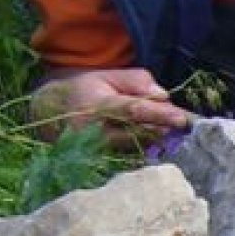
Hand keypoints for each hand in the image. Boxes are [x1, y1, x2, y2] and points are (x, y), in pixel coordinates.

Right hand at [30, 69, 191, 145]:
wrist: (53, 112)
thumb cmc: (86, 91)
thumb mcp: (107, 76)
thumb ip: (135, 81)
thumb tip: (163, 95)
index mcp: (97, 104)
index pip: (133, 109)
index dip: (158, 114)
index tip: (180, 117)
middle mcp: (96, 130)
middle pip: (139, 131)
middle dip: (162, 126)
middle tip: (181, 121)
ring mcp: (99, 148)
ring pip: (138, 144)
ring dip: (156, 135)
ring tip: (166, 125)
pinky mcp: (103, 159)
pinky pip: (132, 152)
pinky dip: (147, 143)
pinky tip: (153, 134)